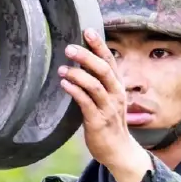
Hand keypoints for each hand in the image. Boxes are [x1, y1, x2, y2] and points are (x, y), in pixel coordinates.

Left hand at [59, 29, 145, 173]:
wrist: (119, 150)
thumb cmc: (109, 122)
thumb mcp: (107, 99)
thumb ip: (97, 82)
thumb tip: (79, 63)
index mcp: (117, 86)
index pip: (110, 61)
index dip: (99, 45)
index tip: (87, 31)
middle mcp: (115, 94)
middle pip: (103, 70)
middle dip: (86, 56)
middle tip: (69, 48)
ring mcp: (108, 108)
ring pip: (95, 85)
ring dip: (77, 74)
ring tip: (62, 69)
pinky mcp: (98, 121)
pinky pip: (86, 103)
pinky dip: (75, 91)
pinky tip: (64, 84)